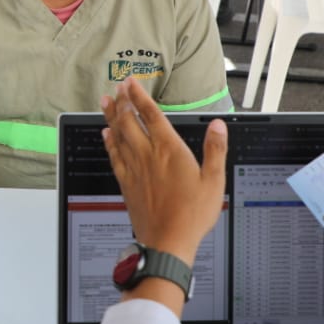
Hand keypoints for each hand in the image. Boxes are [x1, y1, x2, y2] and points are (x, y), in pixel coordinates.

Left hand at [99, 78, 226, 260]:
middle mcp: (148, 156)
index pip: (151, 115)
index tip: (132, 81)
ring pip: (117, 135)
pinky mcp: (127, 183)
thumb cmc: (192, 214)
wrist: (168, 241)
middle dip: (123, 100)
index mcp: (169, 151)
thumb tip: (218, 126)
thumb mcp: (214, 180)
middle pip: (129, 121)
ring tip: (105, 100)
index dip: (139, 95)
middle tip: (118, 86)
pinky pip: (114, 156)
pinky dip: (108, 142)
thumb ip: (215, 149)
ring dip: (110, 116)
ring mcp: (134, 169)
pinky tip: (106, 135)